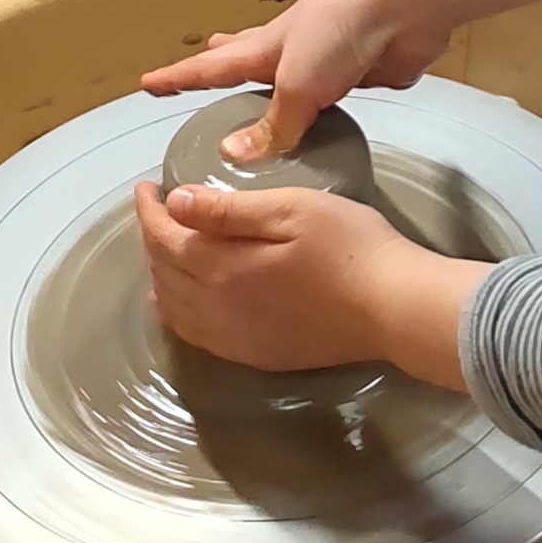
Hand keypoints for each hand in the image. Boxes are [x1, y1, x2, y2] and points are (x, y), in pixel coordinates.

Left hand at [134, 175, 479, 379]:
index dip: (149, 210)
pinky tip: (182, 301)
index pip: (165, 236)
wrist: (394, 310)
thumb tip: (175, 202)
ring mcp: (235, 338)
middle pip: (164, 272)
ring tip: (164, 249)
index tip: (147, 187)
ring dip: (160, 275)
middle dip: (152, 238)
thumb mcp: (292, 209)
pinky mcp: (254, 355)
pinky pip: (196, 335)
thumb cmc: (352, 247)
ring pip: (174, 307)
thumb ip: (229, 209)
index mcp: (223, 267)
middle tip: (159, 211)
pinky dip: (177, 313)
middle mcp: (218, 309)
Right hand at [142, 0, 448, 155]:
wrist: (405, 5)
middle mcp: (293, 53)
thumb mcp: (296, 83)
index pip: (210, 68)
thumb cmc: (341, 26)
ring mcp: (330, 62)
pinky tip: (325, 122)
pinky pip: (337, 104)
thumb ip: (273, 123)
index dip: (179, 78)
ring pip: (293, 86)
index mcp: (266, 49)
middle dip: (222, 69)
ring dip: (273, 97)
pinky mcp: (365, 74)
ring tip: (257, 106)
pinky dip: (325, 116)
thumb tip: (236, 153)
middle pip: (248, 63)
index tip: (149, 84)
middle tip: (201, 72)